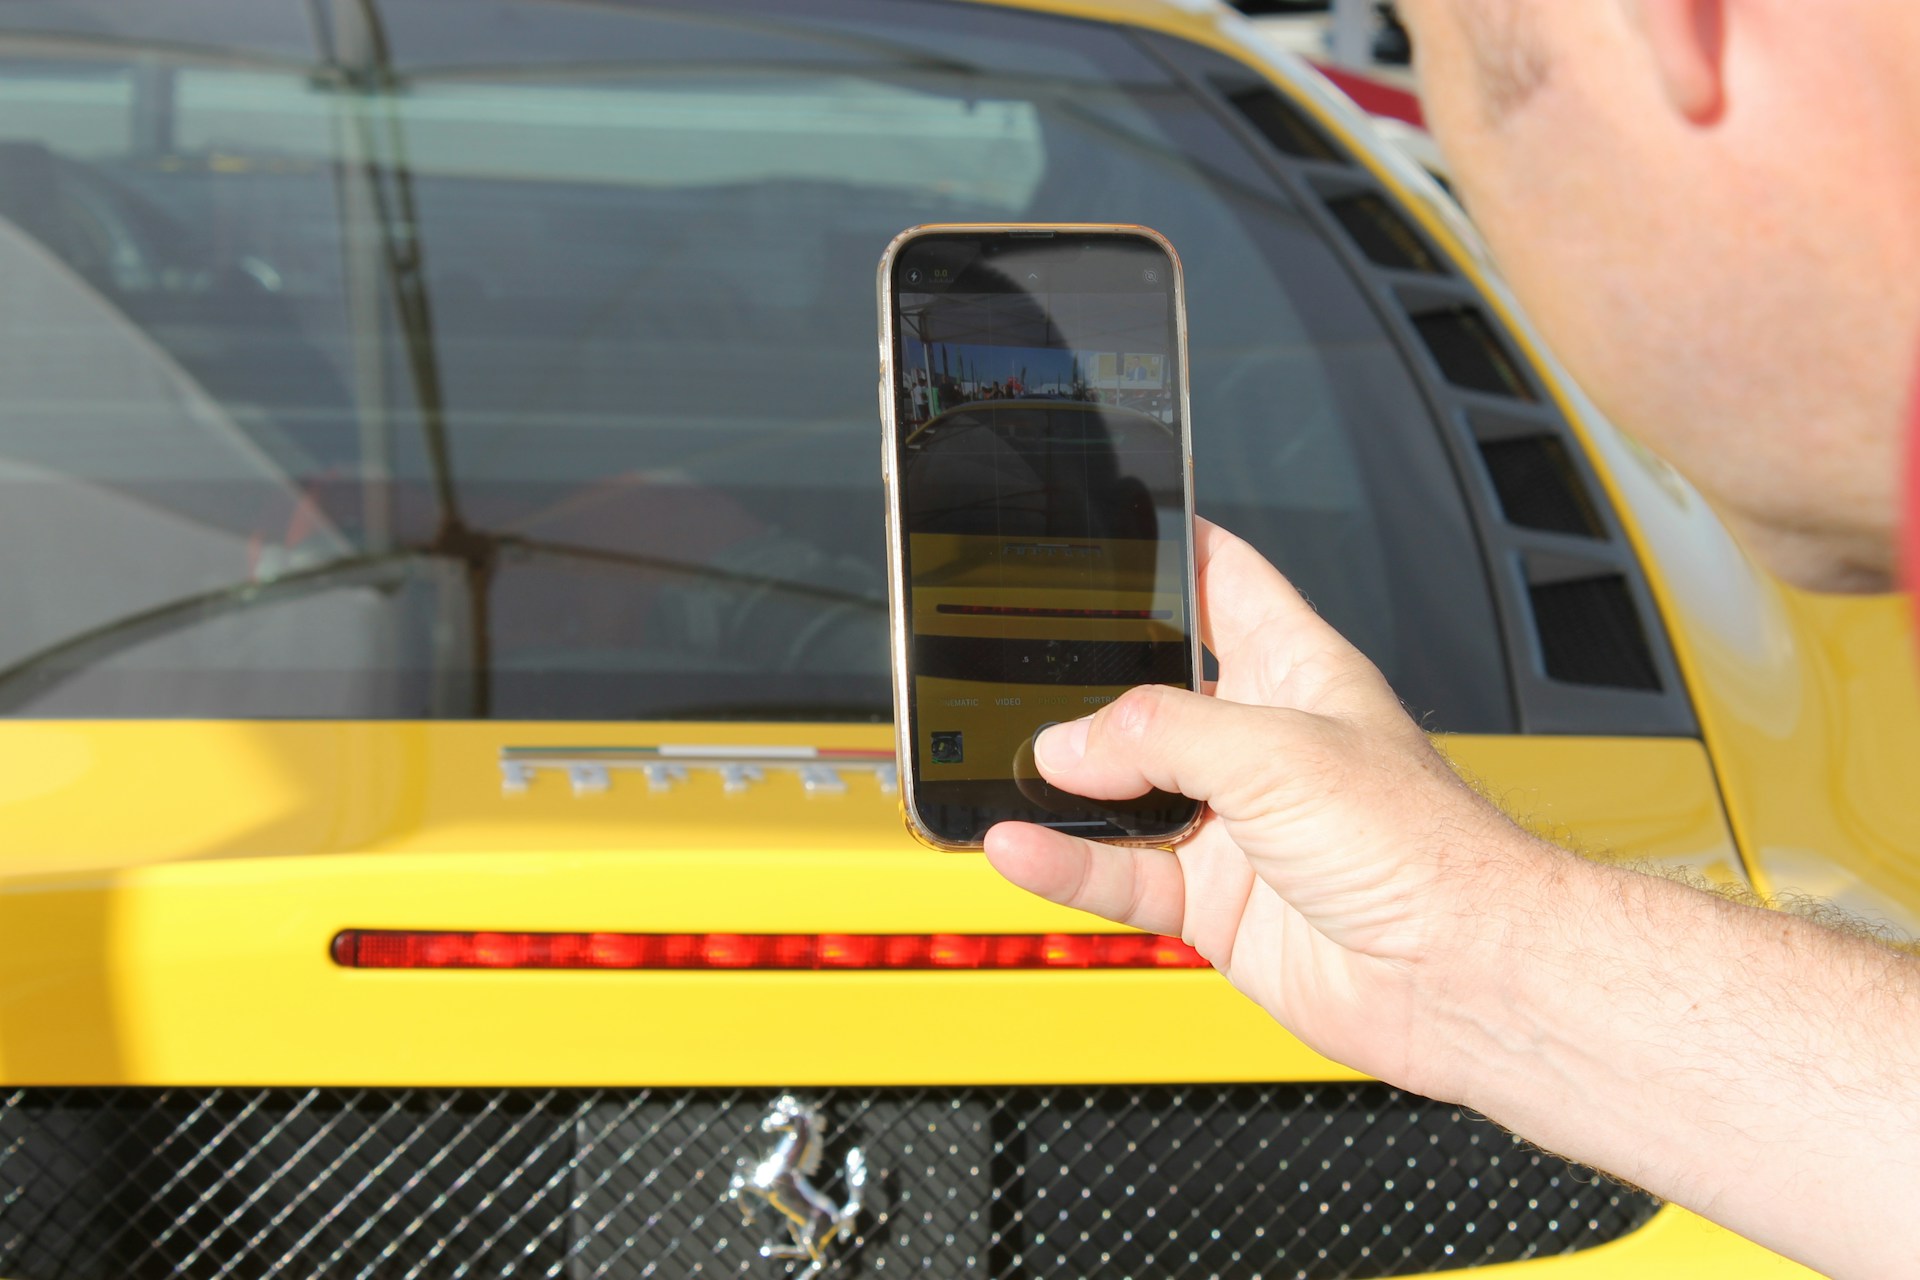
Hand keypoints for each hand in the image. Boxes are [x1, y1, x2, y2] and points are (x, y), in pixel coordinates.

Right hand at [984, 518, 1548, 1098]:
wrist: (1459, 974)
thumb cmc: (1424, 848)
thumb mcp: (1278, 750)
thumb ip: (1162, 734)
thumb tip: (1071, 744)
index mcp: (1296, 671)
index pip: (1228, 583)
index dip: (1176, 549)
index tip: (1114, 525)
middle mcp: (1260, 743)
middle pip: (1151, 694)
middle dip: (1085, 684)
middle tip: (1013, 668)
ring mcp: (1234, 826)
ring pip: (1122, 793)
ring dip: (1064, 785)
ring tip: (1000, 766)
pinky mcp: (1215, 904)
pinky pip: (1120, 876)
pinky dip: (1066, 863)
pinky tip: (1021, 846)